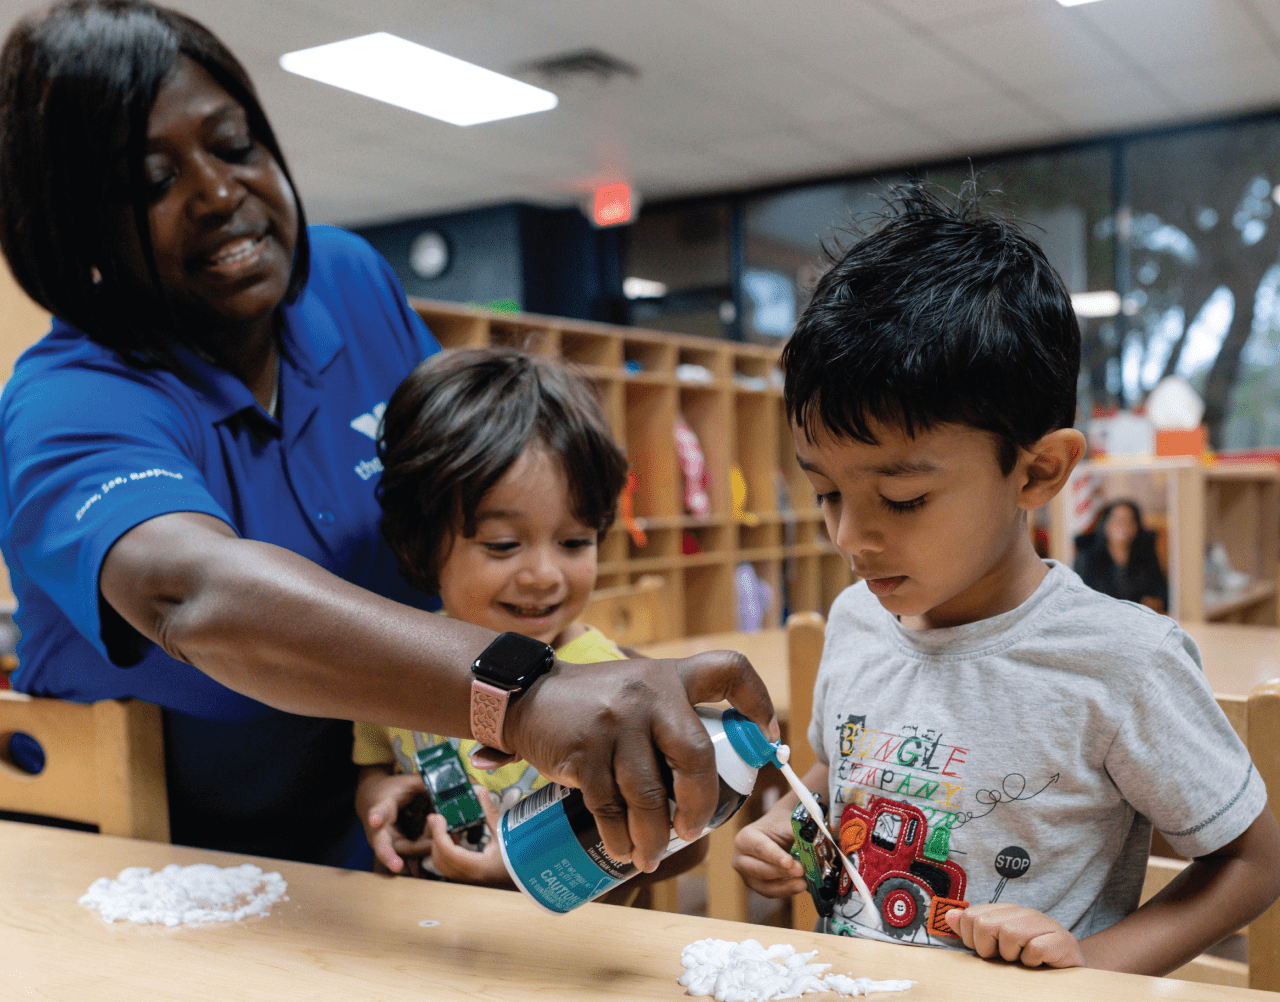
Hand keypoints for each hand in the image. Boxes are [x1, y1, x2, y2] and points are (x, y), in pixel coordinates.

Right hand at [355, 766, 434, 873]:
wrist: (375, 799)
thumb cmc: (393, 792)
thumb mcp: (408, 783)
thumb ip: (426, 786)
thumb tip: (448, 789)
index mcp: (382, 807)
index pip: (378, 811)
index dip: (376, 816)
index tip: (375, 820)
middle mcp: (380, 830)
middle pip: (381, 846)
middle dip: (388, 857)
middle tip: (397, 866)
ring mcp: (386, 843)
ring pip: (403, 852)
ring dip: (424, 846)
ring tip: (441, 833)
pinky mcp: (396, 849)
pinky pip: (414, 850)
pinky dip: (428, 845)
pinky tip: (439, 836)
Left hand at [426, 786, 514, 888]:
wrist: (534, 875)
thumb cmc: (522, 856)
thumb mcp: (506, 832)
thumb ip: (490, 811)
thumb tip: (481, 791)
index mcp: (479, 867)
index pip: (448, 852)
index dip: (438, 833)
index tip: (436, 817)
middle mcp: (471, 878)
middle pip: (440, 860)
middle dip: (436, 839)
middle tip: (437, 820)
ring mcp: (470, 881)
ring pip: (443, 866)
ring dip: (440, 846)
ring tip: (446, 827)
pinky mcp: (472, 879)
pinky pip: (451, 867)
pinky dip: (447, 852)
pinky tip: (455, 838)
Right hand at [507, 650, 775, 872]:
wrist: (525, 697)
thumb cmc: (593, 704)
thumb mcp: (637, 691)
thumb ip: (669, 719)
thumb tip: (711, 779)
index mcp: (670, 677)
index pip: (727, 671)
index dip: (757, 702)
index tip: (768, 738)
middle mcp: (648, 694)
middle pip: (696, 756)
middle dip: (700, 804)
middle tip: (694, 830)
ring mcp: (616, 723)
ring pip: (649, 794)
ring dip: (654, 835)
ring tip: (652, 854)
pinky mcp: (584, 752)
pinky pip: (611, 807)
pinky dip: (621, 836)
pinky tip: (624, 849)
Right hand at [733, 804, 806, 897]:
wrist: (775, 831)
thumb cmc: (779, 826)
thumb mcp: (786, 823)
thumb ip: (799, 833)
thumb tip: (813, 843)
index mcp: (745, 838)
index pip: (761, 848)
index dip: (775, 856)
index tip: (789, 862)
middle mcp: (741, 858)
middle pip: (760, 869)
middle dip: (782, 872)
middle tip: (801, 871)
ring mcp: (747, 875)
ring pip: (764, 886)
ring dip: (785, 886)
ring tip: (803, 883)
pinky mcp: (757, 886)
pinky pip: (770, 893)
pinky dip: (786, 890)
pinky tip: (799, 886)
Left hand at [945, 903, 1084, 967]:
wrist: (1068, 974)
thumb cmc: (1028, 961)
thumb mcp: (997, 947)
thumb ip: (973, 931)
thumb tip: (949, 915)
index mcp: (1005, 911)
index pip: (971, 916)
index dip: (974, 940)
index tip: (989, 952)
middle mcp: (1024, 912)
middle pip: (986, 924)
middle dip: (990, 949)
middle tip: (1006, 958)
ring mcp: (1045, 924)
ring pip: (1010, 934)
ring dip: (1013, 956)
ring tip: (1023, 961)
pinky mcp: (1063, 940)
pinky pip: (1035, 949)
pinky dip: (1033, 962)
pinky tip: (1039, 964)